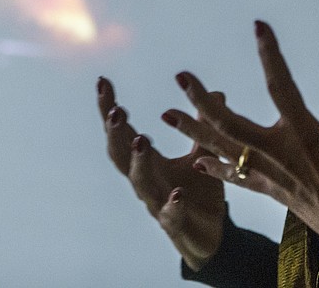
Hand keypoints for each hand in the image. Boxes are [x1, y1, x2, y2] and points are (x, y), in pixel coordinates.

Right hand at [97, 76, 225, 270]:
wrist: (211, 236)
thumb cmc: (199, 192)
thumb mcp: (203, 155)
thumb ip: (204, 127)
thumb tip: (215, 93)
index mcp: (149, 161)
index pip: (123, 131)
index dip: (109, 108)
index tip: (102, 82)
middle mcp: (147, 181)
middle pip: (121, 155)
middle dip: (115, 133)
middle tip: (115, 111)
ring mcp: (158, 203)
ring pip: (141, 183)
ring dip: (139, 162)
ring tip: (140, 139)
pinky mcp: (176, 225)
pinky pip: (171, 215)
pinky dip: (172, 205)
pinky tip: (177, 194)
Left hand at [162, 21, 318, 257]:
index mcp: (303, 135)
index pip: (281, 86)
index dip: (270, 55)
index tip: (258, 27)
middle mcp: (278, 152)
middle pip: (230, 122)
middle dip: (202, 100)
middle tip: (180, 77)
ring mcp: (268, 174)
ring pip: (222, 149)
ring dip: (193, 131)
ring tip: (166, 114)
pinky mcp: (268, 190)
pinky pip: (234, 177)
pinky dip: (214, 166)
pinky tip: (195, 158)